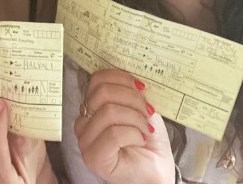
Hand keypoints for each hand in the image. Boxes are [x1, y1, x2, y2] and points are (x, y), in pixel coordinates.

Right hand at [74, 69, 174, 183]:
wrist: (158, 168)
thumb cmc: (148, 138)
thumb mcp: (139, 106)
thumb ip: (129, 90)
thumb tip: (131, 74)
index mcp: (92, 106)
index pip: (96, 79)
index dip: (121, 78)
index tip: (142, 86)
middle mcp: (83, 122)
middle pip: (102, 93)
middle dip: (132, 98)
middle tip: (148, 111)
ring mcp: (85, 142)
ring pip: (109, 112)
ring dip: (135, 118)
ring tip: (145, 129)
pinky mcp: (93, 158)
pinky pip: (113, 133)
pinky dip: (133, 133)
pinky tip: (140, 140)